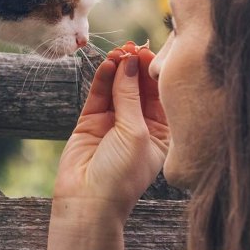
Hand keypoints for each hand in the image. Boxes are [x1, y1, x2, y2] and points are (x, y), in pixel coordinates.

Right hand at [54, 41, 168, 223]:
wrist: (88, 202)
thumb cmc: (122, 176)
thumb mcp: (136, 133)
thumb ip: (131, 96)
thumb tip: (130, 62)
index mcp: (161, 133)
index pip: (161, 96)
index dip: (156, 74)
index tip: (153, 53)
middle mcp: (139, 126)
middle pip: (140, 88)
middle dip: (137, 68)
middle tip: (134, 48)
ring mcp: (114, 122)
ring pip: (118, 88)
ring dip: (119, 69)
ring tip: (119, 52)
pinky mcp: (91, 121)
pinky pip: (99, 94)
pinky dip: (103, 78)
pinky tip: (108, 63)